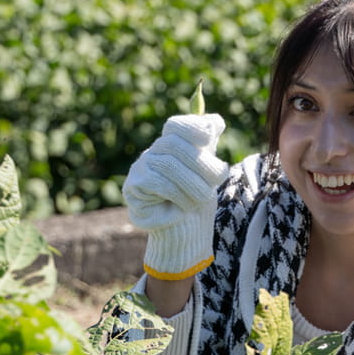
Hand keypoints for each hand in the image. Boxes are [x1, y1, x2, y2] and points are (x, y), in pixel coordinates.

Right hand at [122, 114, 228, 278]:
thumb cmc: (197, 201)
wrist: (186, 233)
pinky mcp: (134, 188)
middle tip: (219, 177)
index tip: (209, 136)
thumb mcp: (208, 171)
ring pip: (169, 165)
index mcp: (171, 146)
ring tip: (201, 199)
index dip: (191, 127)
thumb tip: (215, 121)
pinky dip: (177, 196)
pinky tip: (182, 207)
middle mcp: (153, 153)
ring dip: (193, 184)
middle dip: (202, 162)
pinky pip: (159, 184)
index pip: (176, 125)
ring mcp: (140, 169)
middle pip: (175, 144)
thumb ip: (209, 147)